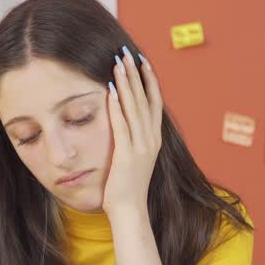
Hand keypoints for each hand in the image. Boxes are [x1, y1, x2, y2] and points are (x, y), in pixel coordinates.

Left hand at [103, 47, 163, 216]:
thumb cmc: (128, 186)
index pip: (154, 102)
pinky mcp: (127, 155)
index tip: (142, 61)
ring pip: (134, 108)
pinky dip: (117, 106)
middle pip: (145, 99)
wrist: (130, 211)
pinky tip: (110, 90)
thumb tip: (127, 123)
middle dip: (136, 74)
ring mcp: (141, 147)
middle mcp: (151, 139)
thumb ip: (134, 139)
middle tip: (127, 53)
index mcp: (154, 138)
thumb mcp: (135, 158)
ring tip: (118, 63)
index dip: (149, 80)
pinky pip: (122, 125)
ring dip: (126, 84)